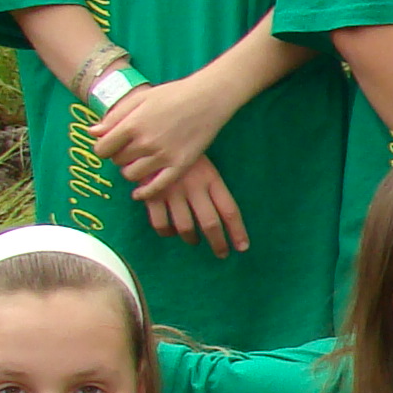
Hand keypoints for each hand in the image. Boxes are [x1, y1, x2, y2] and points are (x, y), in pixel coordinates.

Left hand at [87, 68, 238, 193]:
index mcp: (131, 125)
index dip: (104, 148)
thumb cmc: (173, 94)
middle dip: (119, 156)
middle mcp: (144, 143)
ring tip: (139, 163)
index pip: (102, 148)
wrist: (208, 98)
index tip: (111, 145)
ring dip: (131, 171)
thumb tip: (93, 133)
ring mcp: (163, 156)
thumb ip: (115, 116)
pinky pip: (156, 187)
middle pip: (117, 161)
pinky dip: (145, 192)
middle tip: (130, 149)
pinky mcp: (180, 165)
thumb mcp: (140, 98)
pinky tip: (139, 193)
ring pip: (132, 175)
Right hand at [134, 154, 250, 251]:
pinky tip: (170, 231)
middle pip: (210, 223)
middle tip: (222, 254)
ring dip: (191, 239)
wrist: (150, 138)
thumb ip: (211, 188)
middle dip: (218, 243)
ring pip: (185, 227)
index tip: (242, 247)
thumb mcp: (204, 165)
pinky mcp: (151, 195)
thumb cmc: (182, 152)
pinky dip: (166, 232)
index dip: (237, 231)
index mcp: (211, 179)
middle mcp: (194, 188)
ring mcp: (172, 192)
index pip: (229, 210)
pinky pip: (160, 224)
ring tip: (194, 241)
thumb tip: (222, 216)